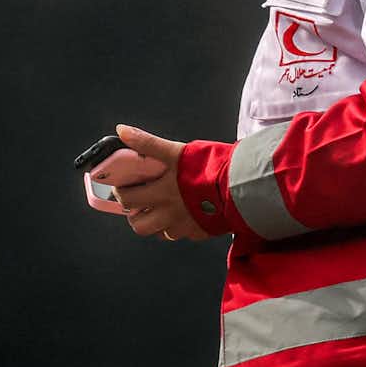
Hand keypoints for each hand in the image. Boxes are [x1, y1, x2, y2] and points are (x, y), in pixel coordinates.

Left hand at [97, 124, 209, 240]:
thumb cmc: (211, 166)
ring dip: (155, 223)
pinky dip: (176, 227)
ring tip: (159, 209)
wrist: (244, 185)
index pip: (127, 200)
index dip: (121, 193)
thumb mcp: (176, 151)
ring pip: (159, 233)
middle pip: (138, 225)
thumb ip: (147, 143)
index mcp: (160, 193)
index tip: (124, 186)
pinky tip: (182, 214)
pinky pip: (181, 235)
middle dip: (134, 213)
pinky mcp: (200, 232)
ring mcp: (185, 226)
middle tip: (139, 201)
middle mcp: (169, 214)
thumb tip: (121, 131)